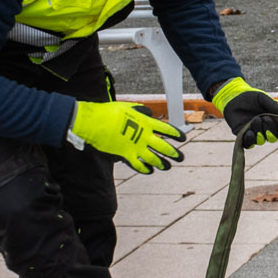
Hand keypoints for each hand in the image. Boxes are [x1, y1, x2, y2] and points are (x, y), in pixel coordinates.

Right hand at [70, 100, 185, 172]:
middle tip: (180, 158)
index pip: (166, 129)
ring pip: (154, 159)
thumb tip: (149, 113)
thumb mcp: (128, 107)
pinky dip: (145, 169)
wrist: (94, 122)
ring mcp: (135, 147)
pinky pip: (139, 166)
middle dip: (174, 153)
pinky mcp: (125, 156)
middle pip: (164, 147)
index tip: (183, 138)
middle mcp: (144, 136)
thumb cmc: (109, 112)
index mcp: (146, 123)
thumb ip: (140, 111)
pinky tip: (150, 171)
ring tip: (167, 167)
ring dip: (162, 163)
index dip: (176, 134)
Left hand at [216, 81, 277, 147]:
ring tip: (255, 119)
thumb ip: (274, 106)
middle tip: (265, 118)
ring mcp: (255, 133)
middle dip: (271, 129)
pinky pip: (249, 144)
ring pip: (261, 140)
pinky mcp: (244, 136)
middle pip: (273, 137)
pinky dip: (250, 139)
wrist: (234, 97)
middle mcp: (265, 129)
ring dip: (259, 131)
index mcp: (274, 121)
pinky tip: (248, 131)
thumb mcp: (263, 98)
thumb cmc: (250, 98)